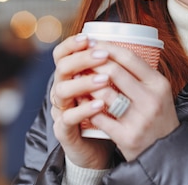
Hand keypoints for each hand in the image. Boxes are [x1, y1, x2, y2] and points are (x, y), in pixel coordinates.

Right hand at [50, 34, 114, 168]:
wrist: (97, 150)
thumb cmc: (104, 115)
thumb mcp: (106, 89)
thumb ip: (110, 70)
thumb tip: (126, 45)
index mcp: (70, 77)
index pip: (62, 54)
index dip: (71, 44)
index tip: (88, 38)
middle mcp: (61, 90)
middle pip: (62, 67)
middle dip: (82, 58)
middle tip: (102, 55)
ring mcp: (61, 110)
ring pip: (62, 90)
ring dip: (84, 82)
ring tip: (104, 80)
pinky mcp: (64, 131)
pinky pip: (69, 118)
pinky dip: (84, 110)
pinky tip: (100, 104)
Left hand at [86, 41, 179, 160]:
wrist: (166, 154)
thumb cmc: (157, 117)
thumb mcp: (158, 92)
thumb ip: (139, 73)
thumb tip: (110, 49)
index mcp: (158, 84)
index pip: (129, 57)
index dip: (107, 47)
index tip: (92, 43)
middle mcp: (151, 99)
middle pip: (114, 71)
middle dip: (93, 63)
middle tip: (80, 60)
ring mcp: (139, 119)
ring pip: (104, 93)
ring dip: (86, 84)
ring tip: (77, 78)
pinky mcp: (127, 137)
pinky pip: (99, 116)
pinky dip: (87, 106)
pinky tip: (80, 100)